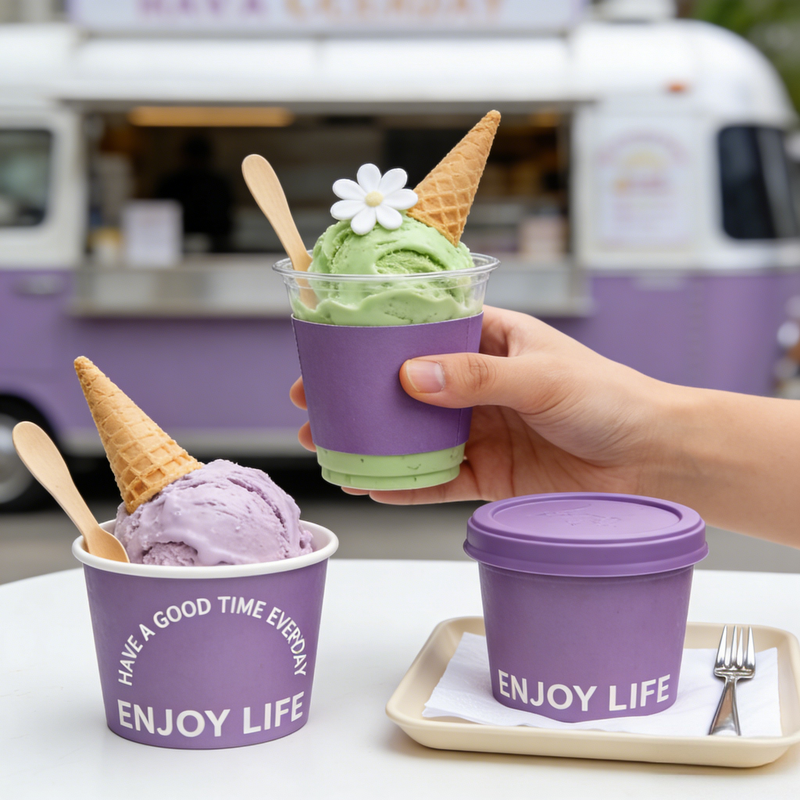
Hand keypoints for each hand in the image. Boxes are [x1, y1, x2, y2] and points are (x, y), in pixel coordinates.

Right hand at [290, 305, 670, 504]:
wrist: (652, 457)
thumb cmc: (609, 396)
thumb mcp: (540, 374)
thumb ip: (476, 376)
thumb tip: (410, 376)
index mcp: (490, 342)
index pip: (421, 332)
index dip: (375, 340)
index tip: (332, 347)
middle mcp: (478, 385)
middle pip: (404, 389)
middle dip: (359, 396)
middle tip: (313, 404)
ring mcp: (480, 431)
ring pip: (413, 437)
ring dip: (372, 442)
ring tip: (328, 447)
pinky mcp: (489, 474)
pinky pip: (437, 481)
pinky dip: (405, 485)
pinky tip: (371, 485)